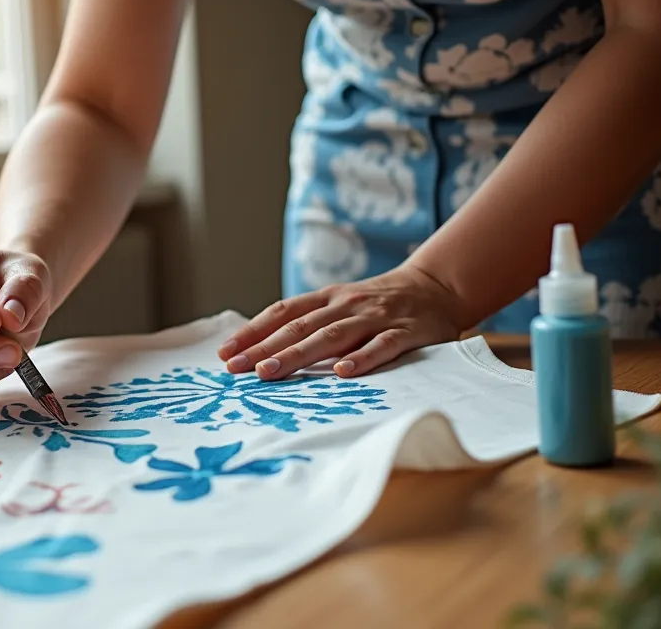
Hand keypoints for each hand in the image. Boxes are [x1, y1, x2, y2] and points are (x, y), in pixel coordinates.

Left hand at [217, 264, 465, 379]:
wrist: (435, 287)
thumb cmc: (377, 305)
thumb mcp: (340, 306)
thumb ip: (309, 324)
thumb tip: (260, 350)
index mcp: (327, 299)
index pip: (283, 312)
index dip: (253, 331)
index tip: (225, 353)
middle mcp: (346, 305)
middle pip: (300, 327)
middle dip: (265, 347)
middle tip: (237, 368)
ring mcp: (375, 317)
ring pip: (332, 336)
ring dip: (298, 354)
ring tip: (269, 371)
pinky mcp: (406, 333)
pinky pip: (382, 346)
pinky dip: (362, 358)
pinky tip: (342, 373)